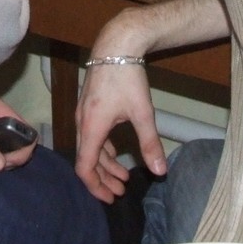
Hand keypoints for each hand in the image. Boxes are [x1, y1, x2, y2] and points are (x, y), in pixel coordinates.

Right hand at [74, 21, 167, 203]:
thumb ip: (150, 143)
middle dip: (103, 179)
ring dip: (105, 165)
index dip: (95, 187)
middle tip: (121, 192)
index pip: (85, 167)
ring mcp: (83, 114)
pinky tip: (116, 154)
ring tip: (122, 177)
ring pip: (90, 148)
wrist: (116, 45)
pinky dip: (103, 149)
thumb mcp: (143, 112)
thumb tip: (160, 171)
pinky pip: (91, 136)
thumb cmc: (127, 77)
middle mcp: (82, 123)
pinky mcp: (88, 107)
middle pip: (87, 160)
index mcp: (91, 127)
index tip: (110, 198)